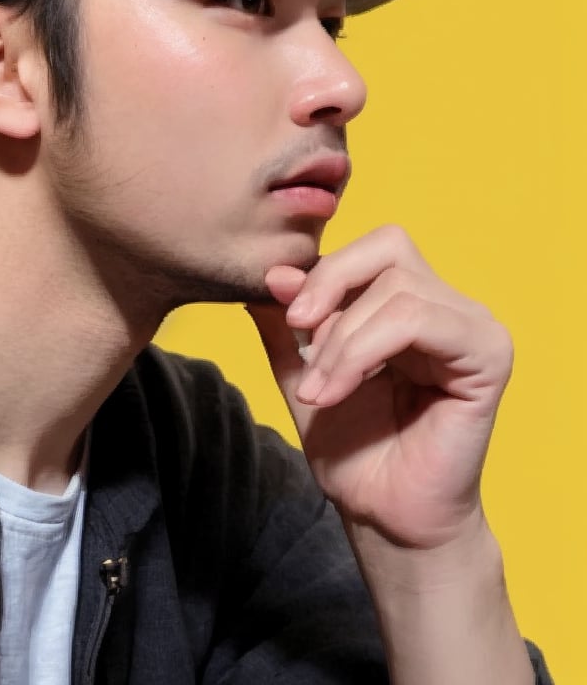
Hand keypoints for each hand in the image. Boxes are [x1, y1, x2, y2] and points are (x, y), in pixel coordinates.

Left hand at [246, 225, 513, 549]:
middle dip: (330, 290)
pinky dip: (363, 350)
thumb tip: (275, 270)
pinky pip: (418, 321)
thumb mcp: (303, 369)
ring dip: (341, 339)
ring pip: (396, 289)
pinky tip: (337, 390)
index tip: (285, 313)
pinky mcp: (486, 355)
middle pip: (387, 248)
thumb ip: (289, 320)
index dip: (323, 272)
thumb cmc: (352, 446)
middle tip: (300, 338)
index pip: (371, 248)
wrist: (380, 513)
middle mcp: (447, 306)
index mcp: (409, 301)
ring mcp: (471, 327)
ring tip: (319, 388)